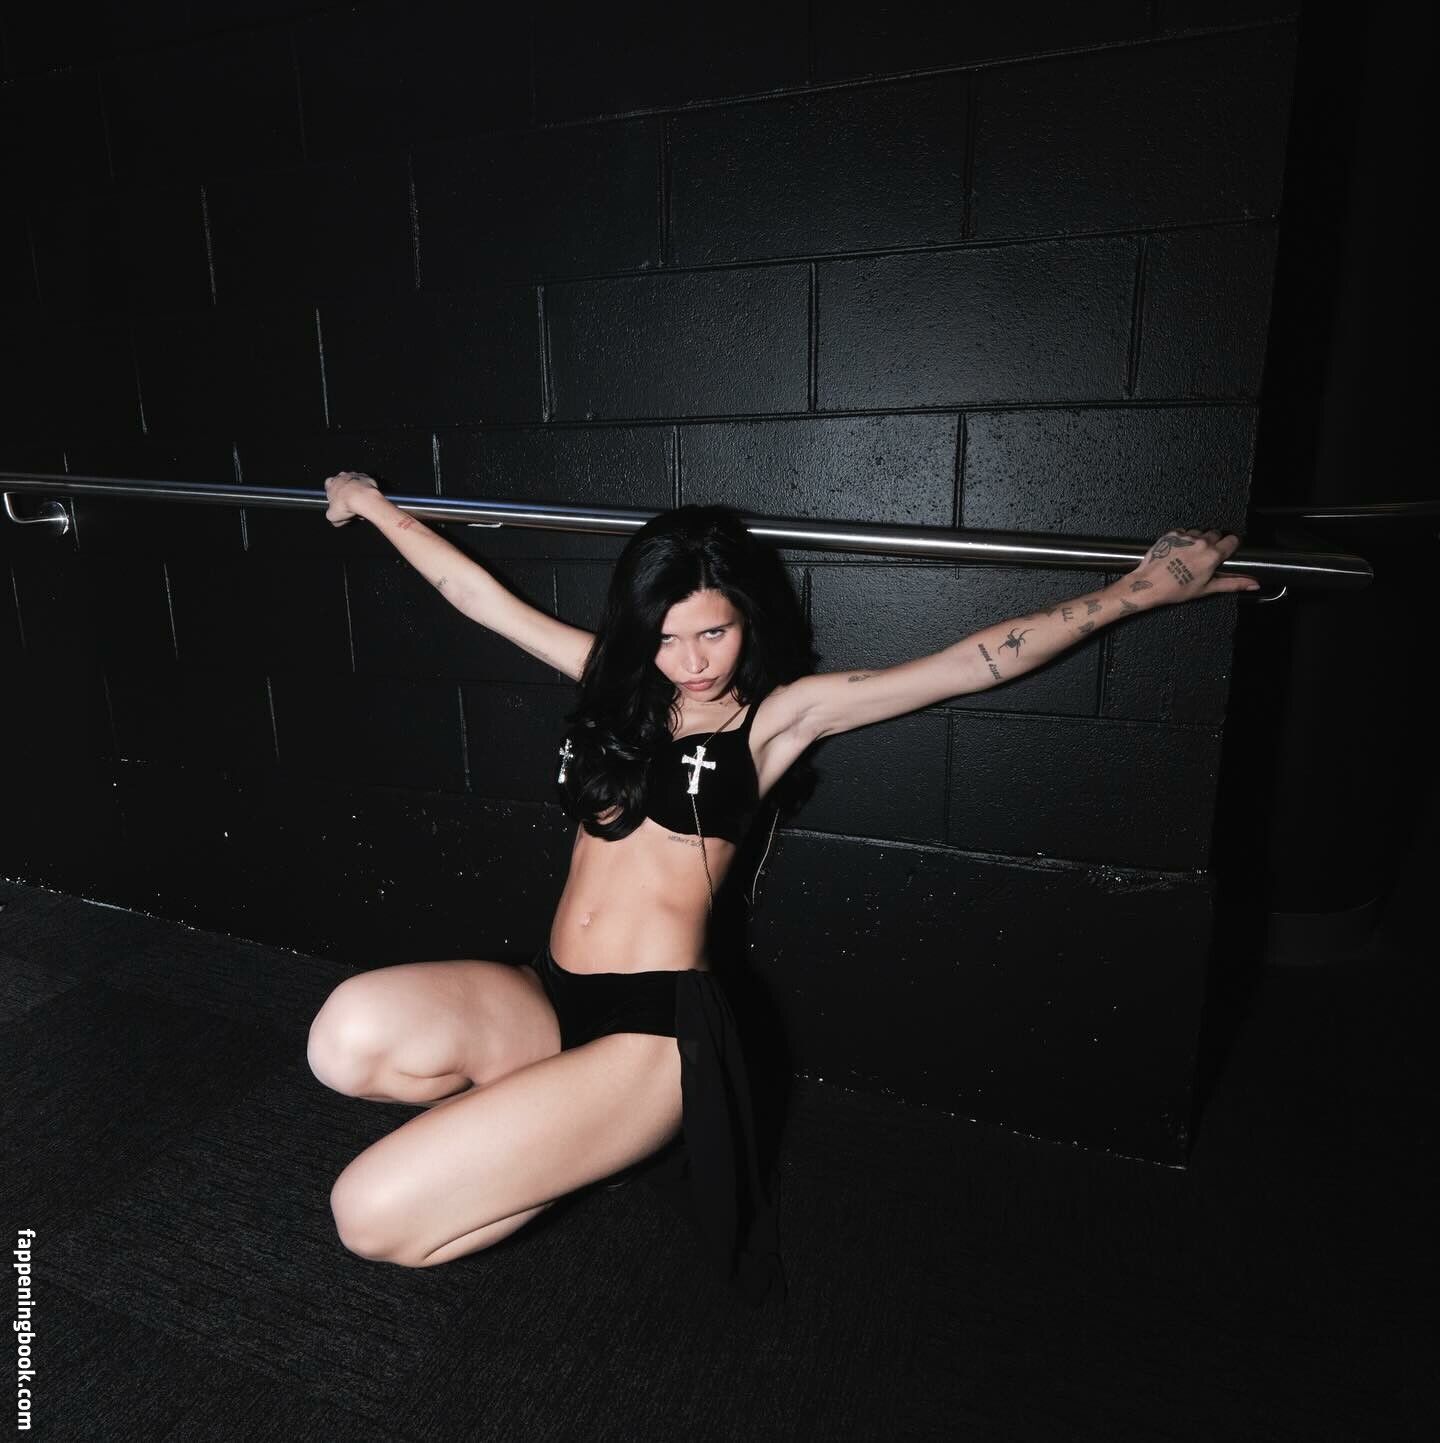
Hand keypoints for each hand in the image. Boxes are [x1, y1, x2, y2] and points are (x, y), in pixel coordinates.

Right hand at [323, 470, 379, 526]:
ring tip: (360, 504)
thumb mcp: (333, 516)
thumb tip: (337, 521)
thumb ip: (332, 517)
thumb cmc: (345, 504)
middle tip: (349, 505)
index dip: (333, 494)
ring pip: (355, 484)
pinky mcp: (367, 477)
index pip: (328, 485)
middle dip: (346, 493)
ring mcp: (355, 475)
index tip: (337, 502)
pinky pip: (367, 485)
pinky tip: (368, 500)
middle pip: (343, 484)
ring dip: (357, 492)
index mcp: (331, 482)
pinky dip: (367, 491)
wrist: (363, 498)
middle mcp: (342, 476)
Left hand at [1124, 529, 1259, 606]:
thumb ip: (1233, 583)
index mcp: (1213, 554)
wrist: (1149, 584)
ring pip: (1199, 532)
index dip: (1231, 546)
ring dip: (1198, 540)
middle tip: (1206, 557)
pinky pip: (1184, 532)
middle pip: (1216, 534)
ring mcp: (1185, 536)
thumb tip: (1254, 584)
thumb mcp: (1207, 588)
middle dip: (1214, 543)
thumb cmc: (1176, 589)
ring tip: (1190, 556)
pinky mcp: (1172, 534)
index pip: (1232, 540)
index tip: (1227, 552)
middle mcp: (1201, 541)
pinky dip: (1184, 539)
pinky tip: (1178, 552)